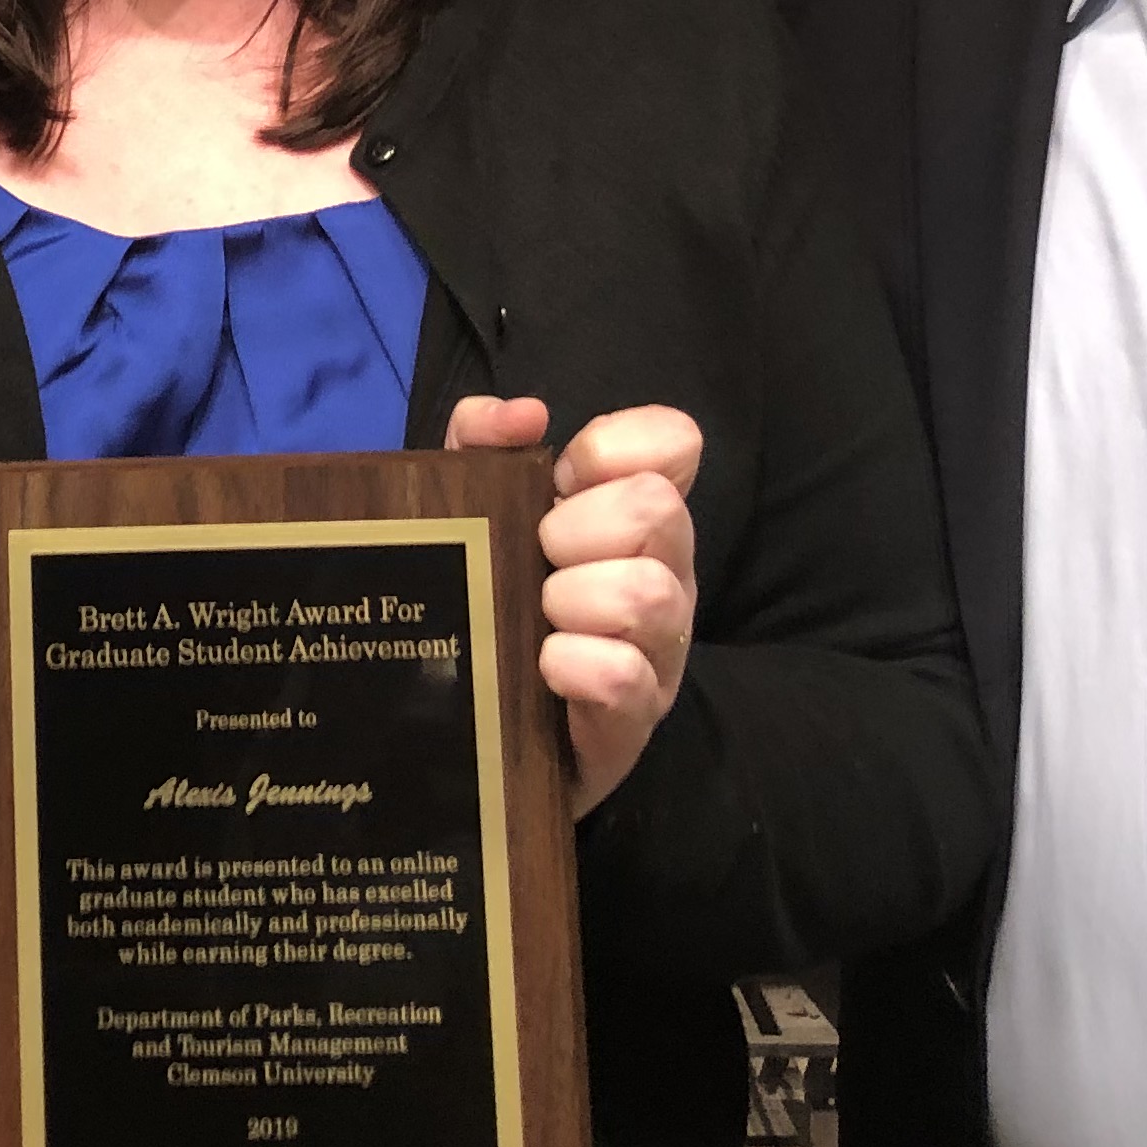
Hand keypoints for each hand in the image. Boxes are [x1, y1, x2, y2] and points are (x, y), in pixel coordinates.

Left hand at [446, 394, 701, 816]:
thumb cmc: (490, 602)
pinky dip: (575, 666)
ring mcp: (658, 649)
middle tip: (538, 557)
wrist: (483, 733)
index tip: (560, 479)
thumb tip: (523, 414)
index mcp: (630, 514)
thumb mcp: (471, 511)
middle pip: (659, 508)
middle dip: (579, 526)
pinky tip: (545, 668)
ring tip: (538, 618)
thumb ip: (481, 444)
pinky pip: (626, 678)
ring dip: (574, 598)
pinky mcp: (633, 721)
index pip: (675, 441)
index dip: (613, 446)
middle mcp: (663, 572)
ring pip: (648, 593)